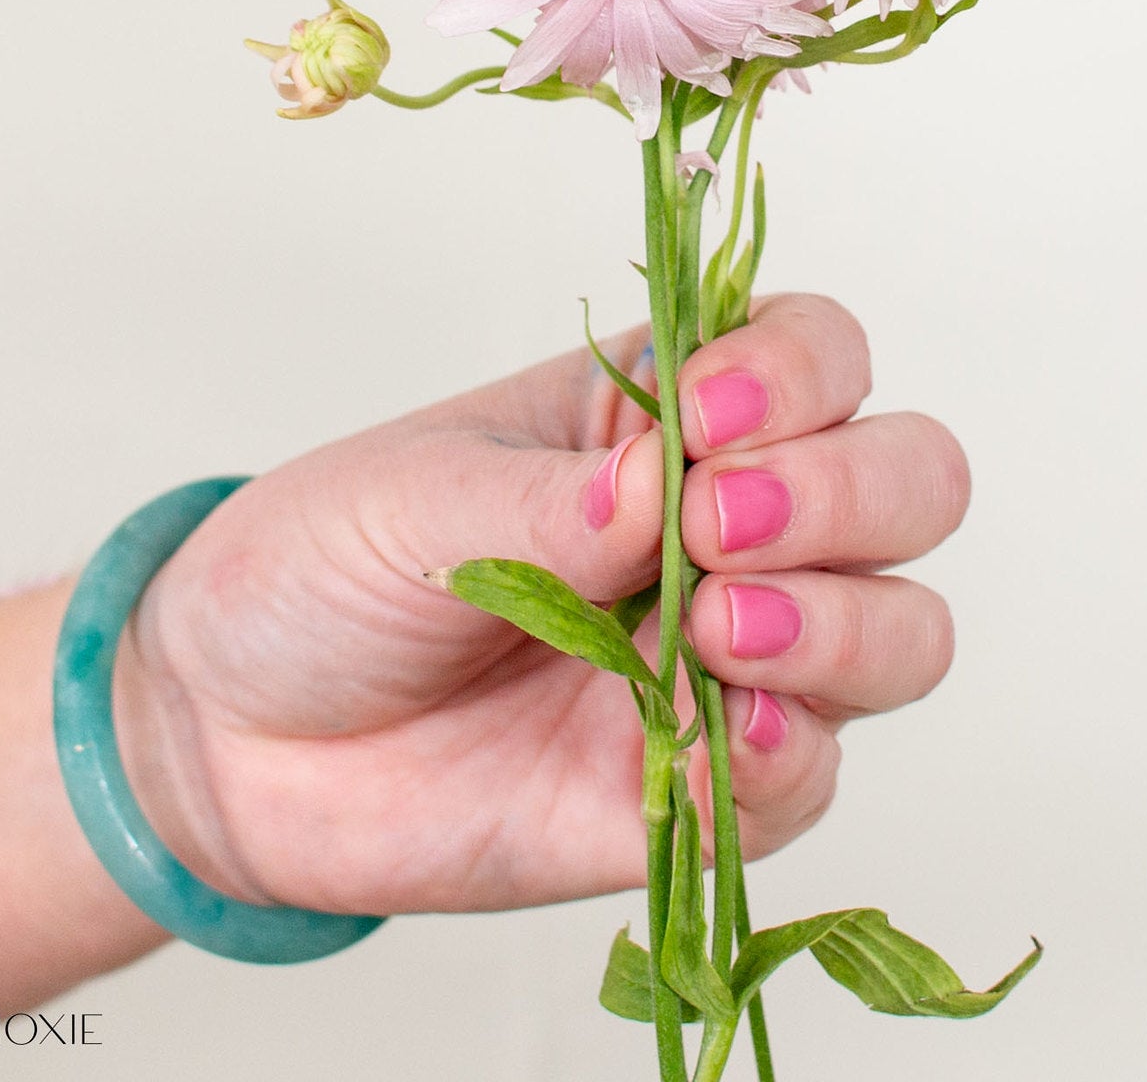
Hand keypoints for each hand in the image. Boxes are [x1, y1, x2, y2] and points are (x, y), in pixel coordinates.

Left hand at [118, 294, 967, 916]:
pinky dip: (786, 754)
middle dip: (846, 495)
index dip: (799, 378)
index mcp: (660, 419)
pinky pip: (811, 776)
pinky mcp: (698, 789)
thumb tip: (672, 485)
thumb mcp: (416, 496)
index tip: (703, 423)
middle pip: (910, 481)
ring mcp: (725, 662)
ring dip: (844, 623)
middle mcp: (723, 530)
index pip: (822, 356)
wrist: (236, 738)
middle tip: (712, 530)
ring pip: (904, 629)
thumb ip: (554, 498)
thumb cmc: (321, 571)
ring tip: (716, 630)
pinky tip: (707, 739)